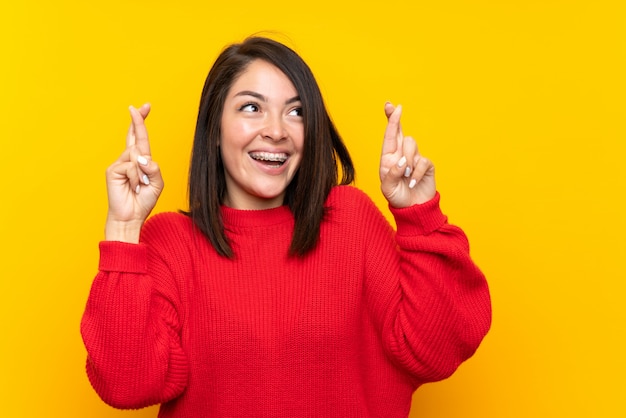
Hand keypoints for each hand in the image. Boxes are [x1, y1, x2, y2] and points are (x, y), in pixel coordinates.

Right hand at [104, 104, 163, 241]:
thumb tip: (143, 157)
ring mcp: (119, 163)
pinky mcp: (113, 170)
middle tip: (145, 105)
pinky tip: (133, 186)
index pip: (140, 138)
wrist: (131, 217)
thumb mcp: (157, 184)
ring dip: (144, 172)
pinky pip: (132, 166)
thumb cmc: (143, 201)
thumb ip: (155, 168)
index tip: (144, 107)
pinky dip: (137, 177)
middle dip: (139, 120)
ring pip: (138, 155)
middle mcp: (128, 159)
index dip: (141, 122)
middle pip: (134, 136)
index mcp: (140, 161)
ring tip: (139, 185)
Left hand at [379, 102, 435, 207]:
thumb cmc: (397, 197)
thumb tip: (402, 161)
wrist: (413, 209)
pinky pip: (422, 161)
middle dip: (395, 118)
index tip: (391, 106)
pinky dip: (416, 172)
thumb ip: (392, 174)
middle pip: (401, 132)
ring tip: (405, 176)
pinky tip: (413, 182)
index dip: (391, 121)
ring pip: (411, 144)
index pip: (389, 136)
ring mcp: (414, 158)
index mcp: (388, 158)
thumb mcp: (388, 188)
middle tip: (396, 107)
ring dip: (407, 159)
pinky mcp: (426, 165)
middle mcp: (401, 155)